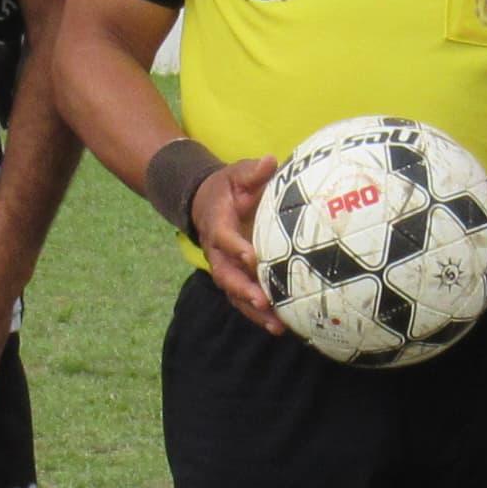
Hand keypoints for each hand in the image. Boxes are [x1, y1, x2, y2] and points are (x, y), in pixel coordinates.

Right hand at [189, 154, 282, 333]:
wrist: (207, 202)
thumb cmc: (228, 186)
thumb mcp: (237, 174)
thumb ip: (252, 172)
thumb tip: (270, 161)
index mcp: (217, 224)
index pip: (224, 238)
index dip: (236, 248)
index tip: (252, 257)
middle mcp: (217, 252)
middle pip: (226, 275)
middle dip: (244, 289)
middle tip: (263, 300)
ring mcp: (225, 267)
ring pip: (235, 293)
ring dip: (254, 310)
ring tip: (276, 325)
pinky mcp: (235, 278)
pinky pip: (243, 299)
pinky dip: (258, 315)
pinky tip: (279, 327)